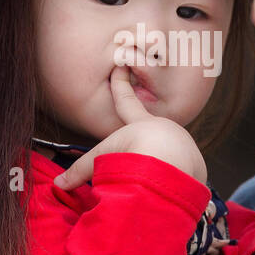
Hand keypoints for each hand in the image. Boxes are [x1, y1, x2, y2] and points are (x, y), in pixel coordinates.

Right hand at [52, 65, 206, 188]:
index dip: (119, 84)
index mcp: (142, 124)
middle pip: (155, 126)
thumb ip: (80, 172)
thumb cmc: (135, 153)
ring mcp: (183, 147)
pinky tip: (171, 189)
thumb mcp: (102, 158)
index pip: (125, 100)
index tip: (119, 65)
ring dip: (163, 160)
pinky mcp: (196, 167)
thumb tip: (58, 186)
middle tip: (145, 138)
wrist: (172, 164)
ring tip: (156, 173)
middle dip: (148, 129)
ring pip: (171, 151)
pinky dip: (177, 179)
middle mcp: (165, 130)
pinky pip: (185, 172)